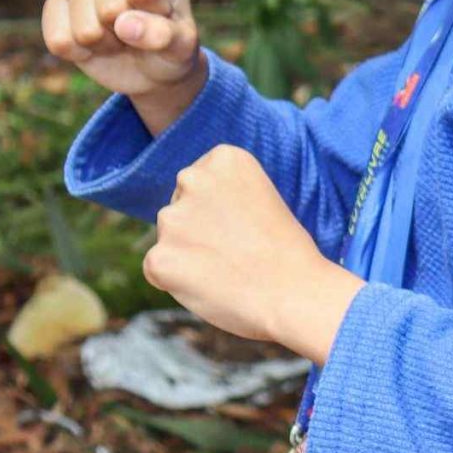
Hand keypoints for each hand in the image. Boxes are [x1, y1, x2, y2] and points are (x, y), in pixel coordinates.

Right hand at [42, 0, 203, 128]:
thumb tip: (124, 25)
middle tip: (138, 30)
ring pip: (85, 29)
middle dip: (125, 33)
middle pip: (109, 9)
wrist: (149, 66)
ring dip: (103, 44)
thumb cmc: (171, 46)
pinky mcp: (56, 0)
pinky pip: (59, 39)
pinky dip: (79, 53)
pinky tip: (94, 43)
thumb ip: (164, 34)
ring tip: (119, 35)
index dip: (155, 16)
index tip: (165, 15)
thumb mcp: (182, 46)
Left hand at [145, 145, 360, 362]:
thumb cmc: (287, 252)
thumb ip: (223, 195)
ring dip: (187, 256)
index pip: (199, 183)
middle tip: (235, 251)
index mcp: (224, 158)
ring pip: (168, 239)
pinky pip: (156, 269)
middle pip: (179, 208)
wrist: (296, 293)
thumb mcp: (261, 198)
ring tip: (226, 271)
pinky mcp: (159, 257)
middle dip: (197, 230)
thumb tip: (190, 216)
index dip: (218, 211)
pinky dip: (175, 282)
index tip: (244, 225)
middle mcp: (192, 178)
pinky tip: (209, 286)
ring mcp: (172, 218)